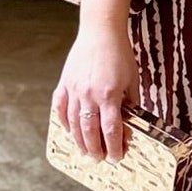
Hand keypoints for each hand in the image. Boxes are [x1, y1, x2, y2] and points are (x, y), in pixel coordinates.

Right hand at [53, 25, 139, 162]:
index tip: (117, 156)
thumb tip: (129, 124)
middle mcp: (89, 94)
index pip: (111, 129)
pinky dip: (63, 122)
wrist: (100, 32)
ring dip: (79, 141)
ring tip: (86, 151)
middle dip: (95, 149)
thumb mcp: (132, 80)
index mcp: (109, 94)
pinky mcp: (64, 83)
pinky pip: (60, 108)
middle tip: (100, 158)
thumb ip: (130, 103)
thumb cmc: (119, 54)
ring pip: (73, 123)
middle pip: (90, 131)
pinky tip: (68, 131)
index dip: (114, 146)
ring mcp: (74, 89)